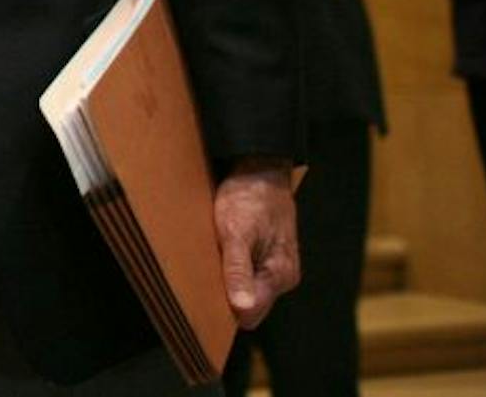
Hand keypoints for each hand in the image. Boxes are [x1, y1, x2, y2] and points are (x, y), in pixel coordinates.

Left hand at [214, 160, 299, 327]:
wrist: (260, 171)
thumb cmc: (247, 198)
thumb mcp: (235, 231)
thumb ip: (238, 270)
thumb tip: (242, 308)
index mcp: (280, 276)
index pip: (250, 315)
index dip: (225, 309)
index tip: (202, 294)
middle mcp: (283, 277)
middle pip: (249, 306)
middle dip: (226, 296)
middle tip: (203, 274)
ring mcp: (277, 268)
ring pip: (248, 291)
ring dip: (228, 281)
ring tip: (211, 260)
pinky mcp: (268, 258)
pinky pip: (248, 276)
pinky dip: (232, 269)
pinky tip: (220, 254)